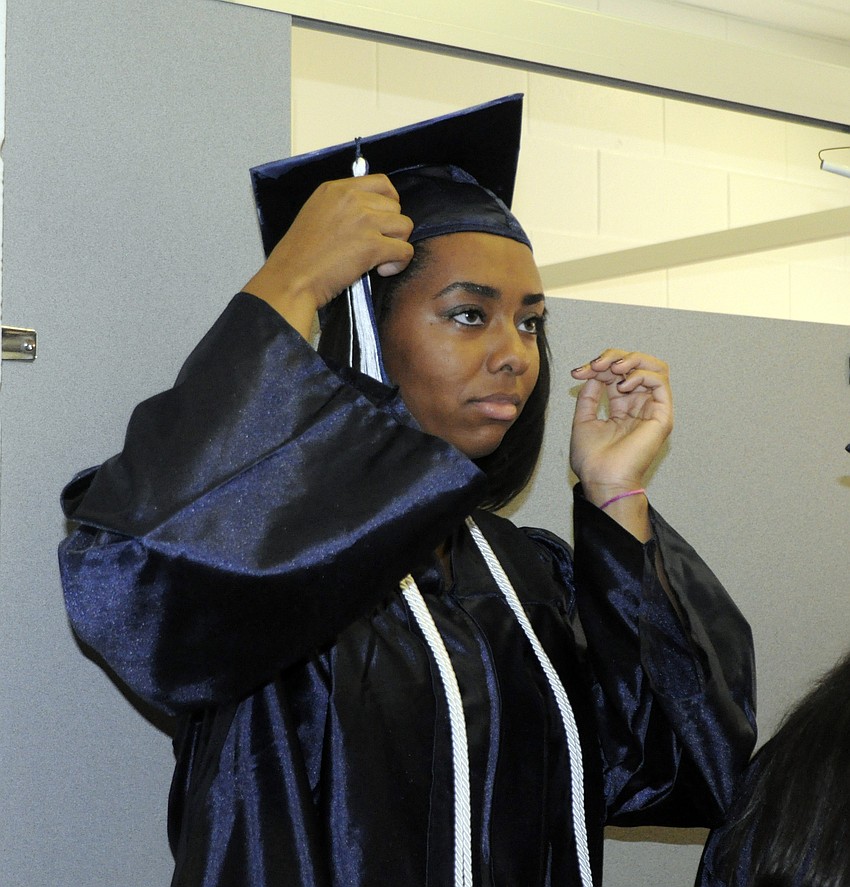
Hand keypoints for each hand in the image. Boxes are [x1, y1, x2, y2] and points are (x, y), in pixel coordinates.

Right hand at [243, 174, 414, 337]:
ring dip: (396, 244)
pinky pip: (405, 251)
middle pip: (396, 207)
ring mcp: (364, 221)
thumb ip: (342, 207)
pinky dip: (399, 263)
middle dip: (391, 228)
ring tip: (378, 259)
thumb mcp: (316, 214)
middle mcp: (352, 199)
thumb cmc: (299, 255)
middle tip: (374, 245)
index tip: (382, 220)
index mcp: (336, 189)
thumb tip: (370, 213)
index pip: (382, 183)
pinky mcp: (372, 246)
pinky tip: (382, 270)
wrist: (291, 278)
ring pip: (405, 226)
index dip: (389, 203)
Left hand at [569, 350, 672, 508]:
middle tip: (596, 364)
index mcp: (622, 408)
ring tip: (612, 369)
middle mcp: (639, 406)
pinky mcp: (662, 415)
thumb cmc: (592, 460)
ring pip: (654, 367)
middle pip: (637, 365)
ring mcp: (652, 410)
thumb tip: (592, 373)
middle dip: (614, 357)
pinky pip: (660, 381)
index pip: (616, 375)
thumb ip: (589, 396)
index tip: (577, 372)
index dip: (598, 366)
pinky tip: (623, 386)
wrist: (602, 479)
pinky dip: (641, 375)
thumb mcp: (583, 420)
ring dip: (631, 360)